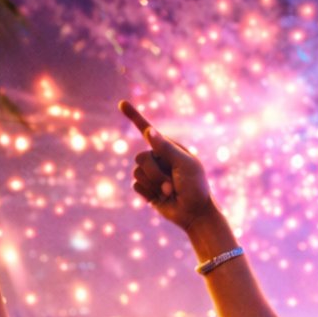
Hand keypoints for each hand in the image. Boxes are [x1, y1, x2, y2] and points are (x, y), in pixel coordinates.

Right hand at [120, 100, 218, 231]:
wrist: (195, 213)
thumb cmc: (195, 187)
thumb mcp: (184, 165)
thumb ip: (166, 149)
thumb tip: (148, 131)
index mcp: (169, 148)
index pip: (148, 130)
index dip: (134, 116)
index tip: (122, 103)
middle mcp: (158, 158)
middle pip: (140, 157)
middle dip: (155, 172)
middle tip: (173, 183)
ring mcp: (151, 173)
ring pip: (137, 172)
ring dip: (154, 184)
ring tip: (170, 191)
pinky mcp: (146, 188)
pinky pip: (136, 186)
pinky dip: (149, 193)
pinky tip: (162, 197)